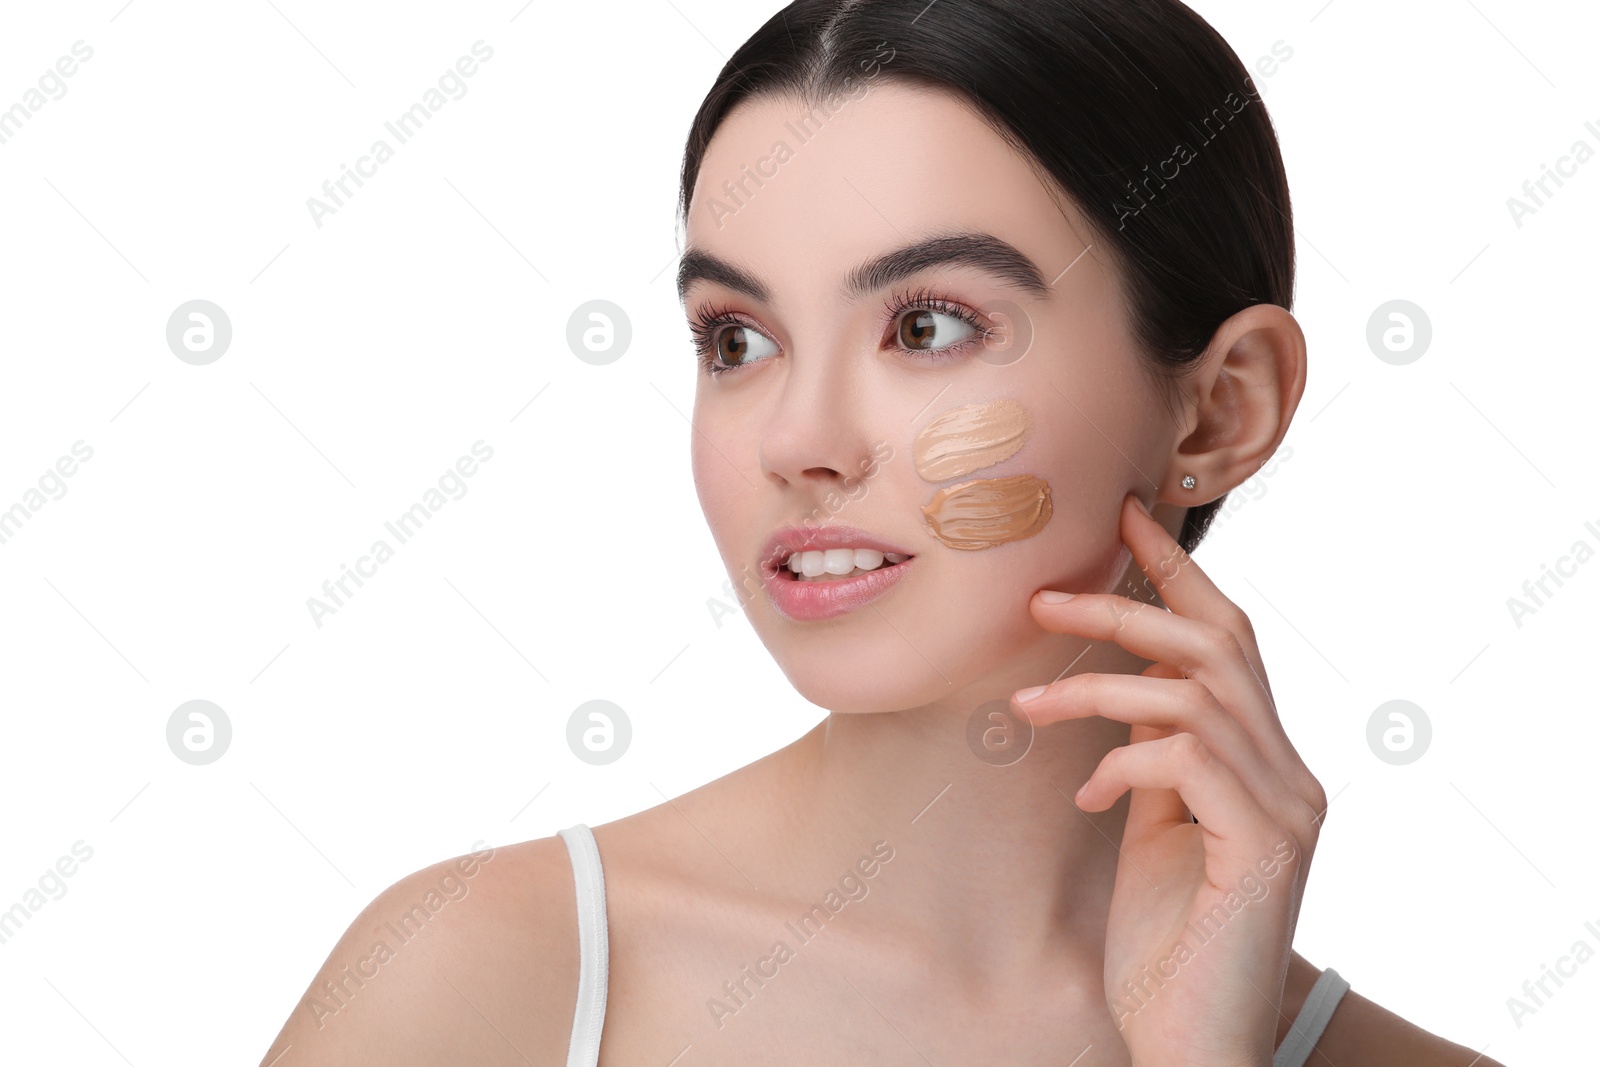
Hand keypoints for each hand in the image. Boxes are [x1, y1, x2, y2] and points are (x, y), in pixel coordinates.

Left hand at [1010, 492, 1327, 1066]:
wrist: (1192, 1040)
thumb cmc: (1163, 938)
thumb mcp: (1148, 824)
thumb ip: (1148, 755)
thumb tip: (1106, 687)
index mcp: (1261, 758)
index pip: (1227, 637)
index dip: (1178, 570)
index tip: (1125, 513)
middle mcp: (1289, 772)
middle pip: (1217, 644)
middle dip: (1126, 604)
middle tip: (1042, 593)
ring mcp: (1287, 808)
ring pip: (1193, 695)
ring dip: (1098, 688)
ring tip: (1028, 704)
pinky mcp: (1267, 847)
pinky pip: (1187, 761)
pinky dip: (1125, 762)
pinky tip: (1088, 797)